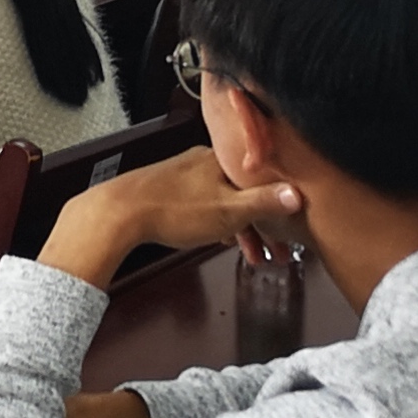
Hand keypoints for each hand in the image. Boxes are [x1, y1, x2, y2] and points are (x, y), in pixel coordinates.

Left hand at [41, 147, 300, 289]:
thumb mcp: (229, 210)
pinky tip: (221, 240)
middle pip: (245, 192)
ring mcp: (185, 174)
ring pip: (225, 201)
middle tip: (276, 255)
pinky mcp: (169, 189)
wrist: (119, 212)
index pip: (263, 180)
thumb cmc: (175, 209)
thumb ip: (264, 202)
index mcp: (222, 160)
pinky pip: (205, 205)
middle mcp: (204, 161)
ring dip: (242, 229)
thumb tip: (299, 194)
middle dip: (264, 225)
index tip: (293, 235)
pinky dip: (219, 223)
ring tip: (253, 257)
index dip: (281, 209)